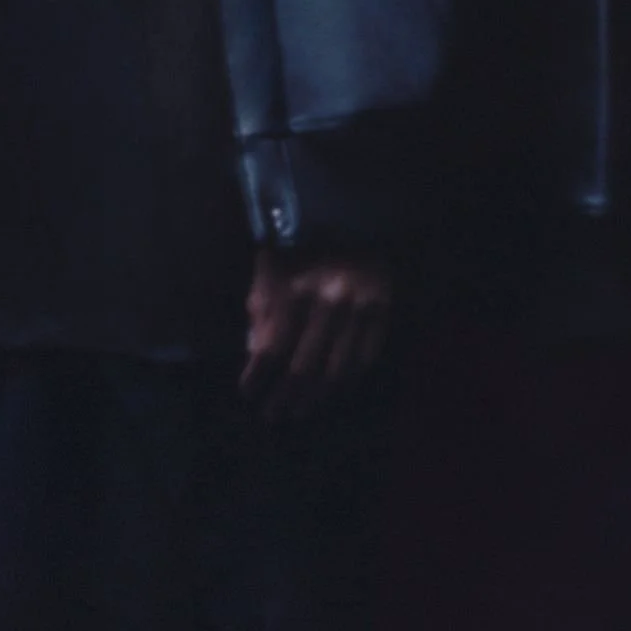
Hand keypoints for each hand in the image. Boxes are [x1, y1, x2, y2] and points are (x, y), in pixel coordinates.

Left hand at [238, 244, 393, 423]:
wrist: (351, 214)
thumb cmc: (301, 242)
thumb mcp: (270, 268)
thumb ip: (260, 308)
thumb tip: (255, 353)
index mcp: (294, 289)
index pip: (272, 348)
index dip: (258, 376)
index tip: (248, 394)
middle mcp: (327, 303)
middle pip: (303, 367)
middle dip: (284, 396)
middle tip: (273, 416)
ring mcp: (359, 309)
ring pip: (336, 371)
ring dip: (316, 397)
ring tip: (300, 411)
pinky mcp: (383, 310)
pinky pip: (365, 358)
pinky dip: (347, 380)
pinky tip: (332, 391)